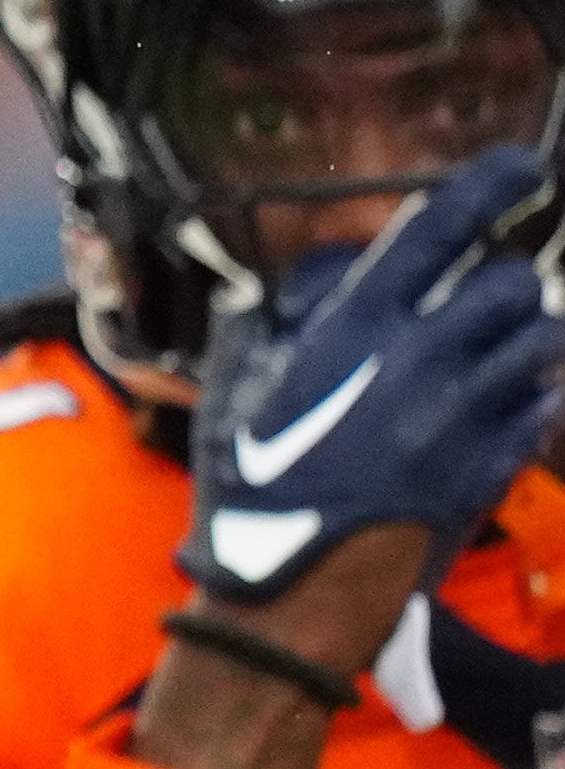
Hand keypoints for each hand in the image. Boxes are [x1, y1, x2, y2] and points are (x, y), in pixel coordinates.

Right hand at [180, 150, 564, 612]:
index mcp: (354, 336)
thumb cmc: (251, 496)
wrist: (291, 602)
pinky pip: (542, 408)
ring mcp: (467, 420)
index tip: (521, 166)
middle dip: (505, 284)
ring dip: (527, 337)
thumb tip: (272, 298)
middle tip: (485, 297)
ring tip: (502, 349)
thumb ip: (260, 334)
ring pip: (542, 342)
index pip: (439, 232)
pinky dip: (532, 397)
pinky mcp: (493, 468)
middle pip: (512, 286)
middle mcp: (422, 366)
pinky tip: (504, 405)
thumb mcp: (233, 400)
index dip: (490, 186)